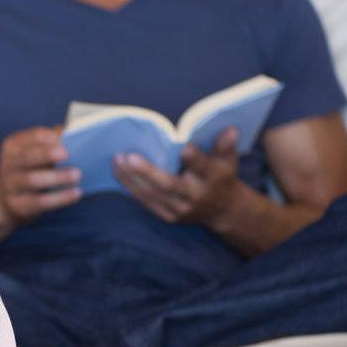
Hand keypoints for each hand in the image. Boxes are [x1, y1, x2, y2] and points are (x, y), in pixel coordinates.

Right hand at [0, 126, 81, 226]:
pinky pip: (40, 202)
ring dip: (57, 177)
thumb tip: (74, 134)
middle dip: (47, 154)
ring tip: (77, 175)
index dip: (50, 138)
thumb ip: (53, 143)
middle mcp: (8, 164)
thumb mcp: (36, 153)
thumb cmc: (31, 170)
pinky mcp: (18, 205)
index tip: (66, 140)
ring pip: (32, 180)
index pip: (33, 137)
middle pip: (28, 157)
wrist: (8, 199)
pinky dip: (60, 198)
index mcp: (14, 146)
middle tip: (67, 153)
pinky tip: (75, 193)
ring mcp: (10, 186)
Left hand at [112, 124, 240, 224]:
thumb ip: (225, 146)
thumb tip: (230, 130)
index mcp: (211, 179)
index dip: (194, 159)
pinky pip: (146, 202)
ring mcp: (180, 210)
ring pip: (152, 194)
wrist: (222, 211)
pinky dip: (131, 188)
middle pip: (168, 185)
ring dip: (131, 178)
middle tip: (127, 156)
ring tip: (116, 161)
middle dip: (147, 171)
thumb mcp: (229, 161)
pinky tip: (119, 174)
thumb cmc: (222, 177)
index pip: (203, 168)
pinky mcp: (168, 217)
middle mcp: (194, 197)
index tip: (185, 148)